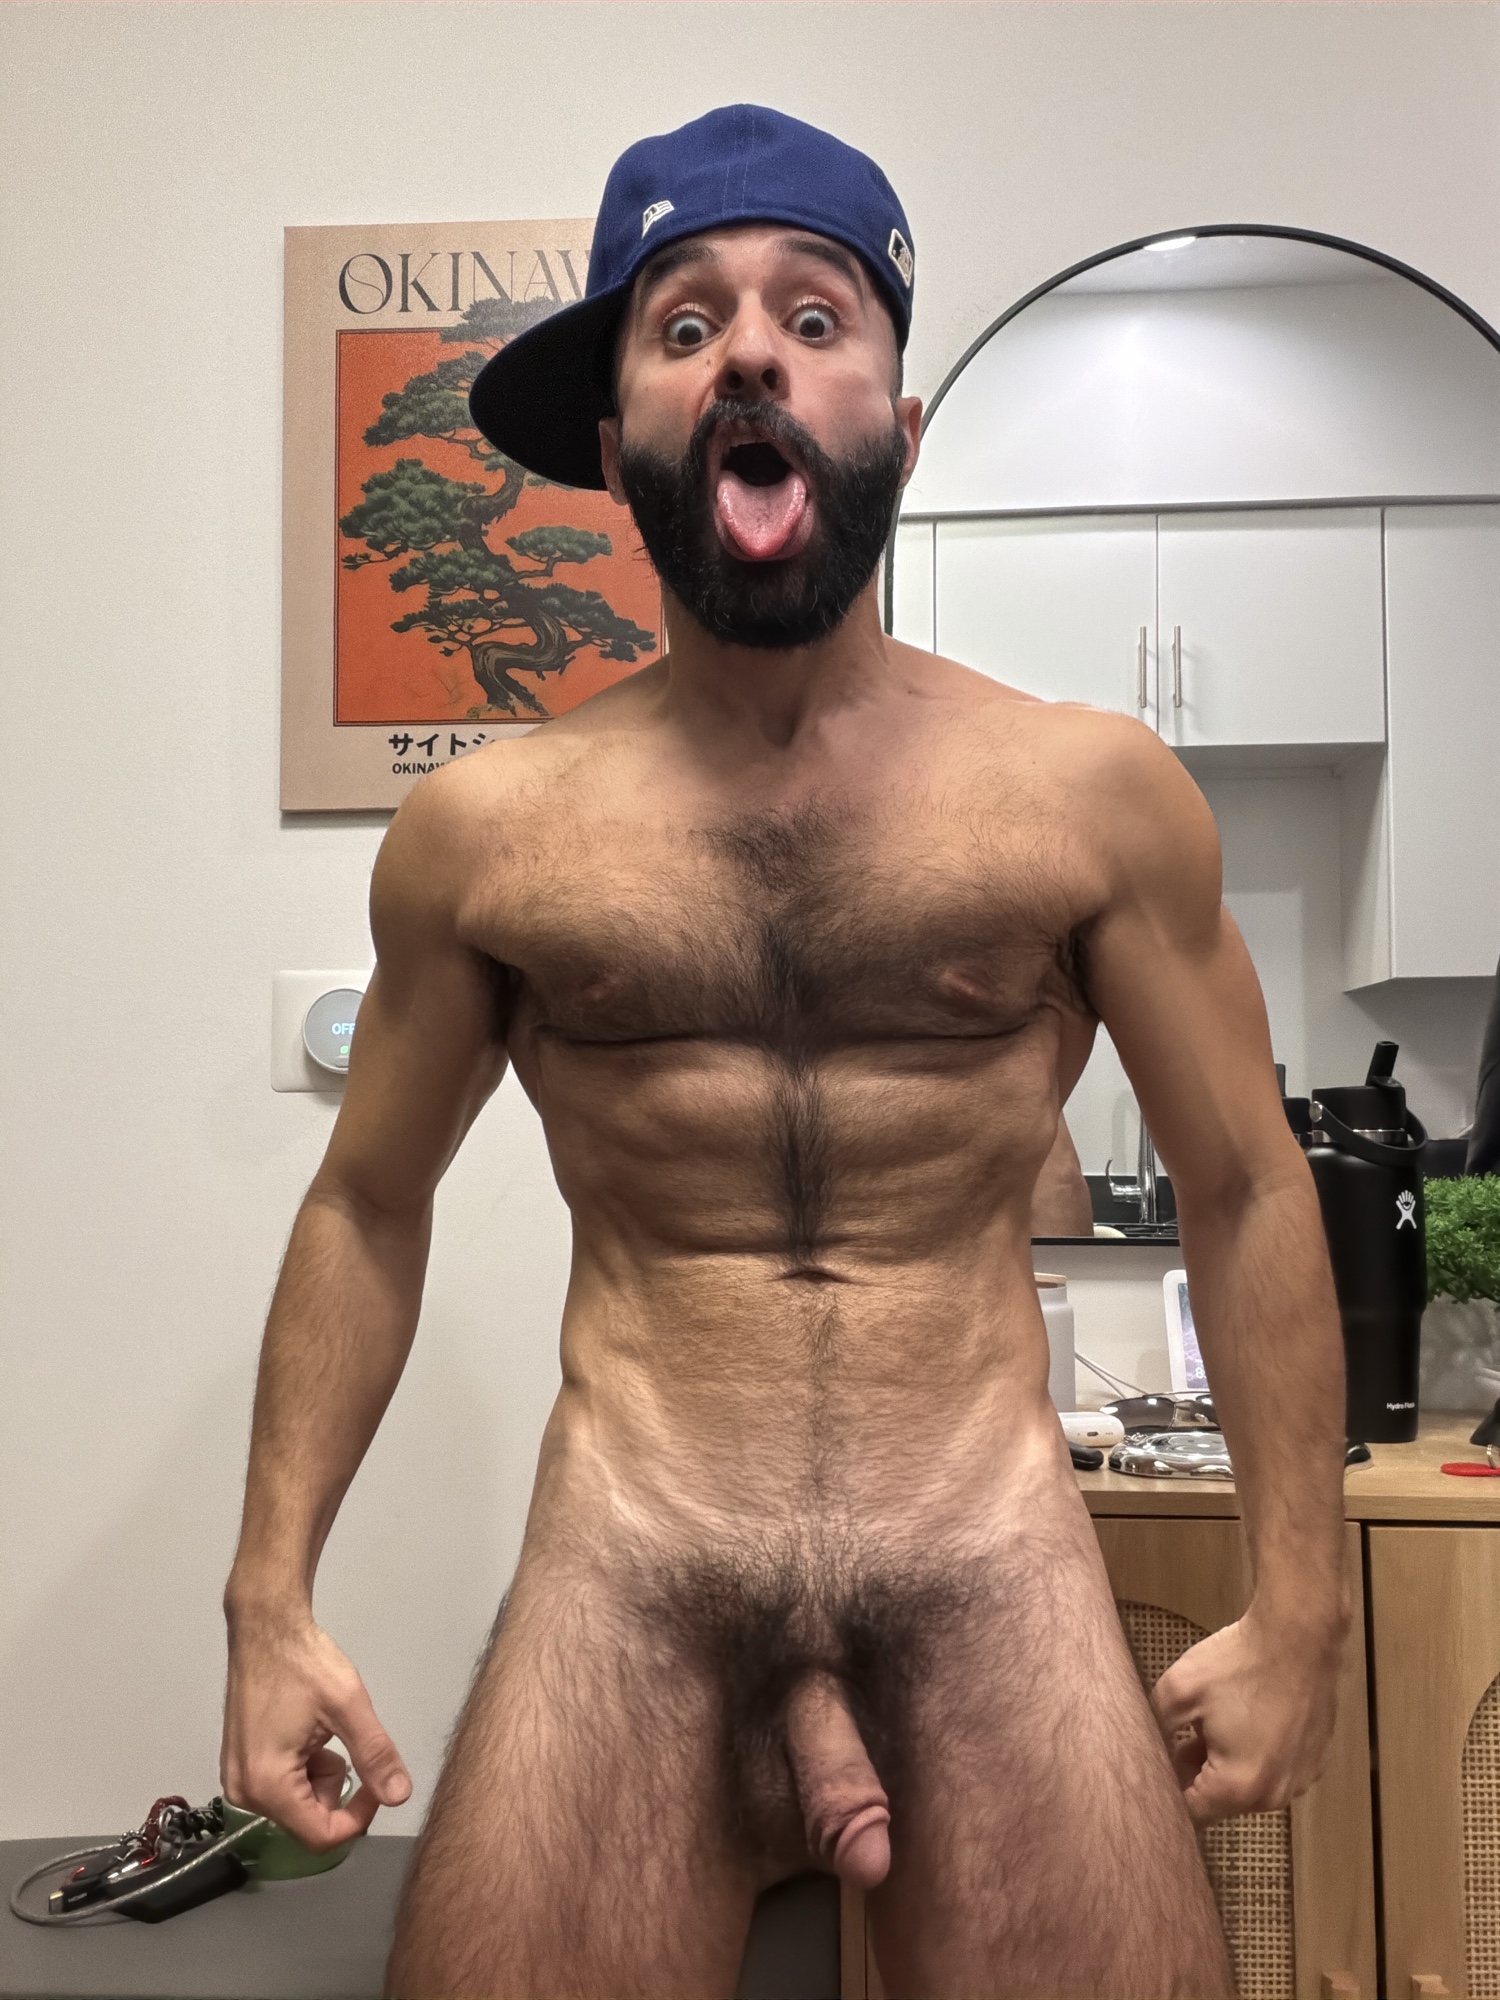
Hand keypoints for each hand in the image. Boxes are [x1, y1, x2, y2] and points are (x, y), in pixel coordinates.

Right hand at [221, 1606, 411, 1851]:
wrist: (266, 1628)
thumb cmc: (303, 1662)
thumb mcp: (349, 1706)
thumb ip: (375, 1755)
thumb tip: (400, 1796)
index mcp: (268, 1785)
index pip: (321, 1835)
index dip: (358, 1817)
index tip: (376, 1783)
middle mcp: (245, 1793)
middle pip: (308, 1821)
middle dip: (337, 1790)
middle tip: (343, 1742)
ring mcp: (238, 1780)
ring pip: (298, 1804)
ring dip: (321, 1777)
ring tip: (321, 1731)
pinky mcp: (240, 1766)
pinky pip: (282, 1788)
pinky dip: (303, 1768)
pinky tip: (304, 1732)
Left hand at [1150, 1611, 1340, 1822]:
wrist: (1298, 1634)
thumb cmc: (1237, 1663)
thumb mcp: (1177, 1692)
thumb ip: (1154, 1732)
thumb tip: (1146, 1755)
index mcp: (1239, 1787)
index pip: (1191, 1813)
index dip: (1166, 1791)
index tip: (1155, 1769)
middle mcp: (1275, 1795)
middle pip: (1220, 1801)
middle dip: (1196, 1774)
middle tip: (1180, 1737)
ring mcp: (1299, 1780)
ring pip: (1247, 1785)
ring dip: (1225, 1764)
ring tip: (1211, 1723)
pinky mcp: (1313, 1761)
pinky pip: (1273, 1770)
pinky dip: (1255, 1754)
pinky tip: (1243, 1718)